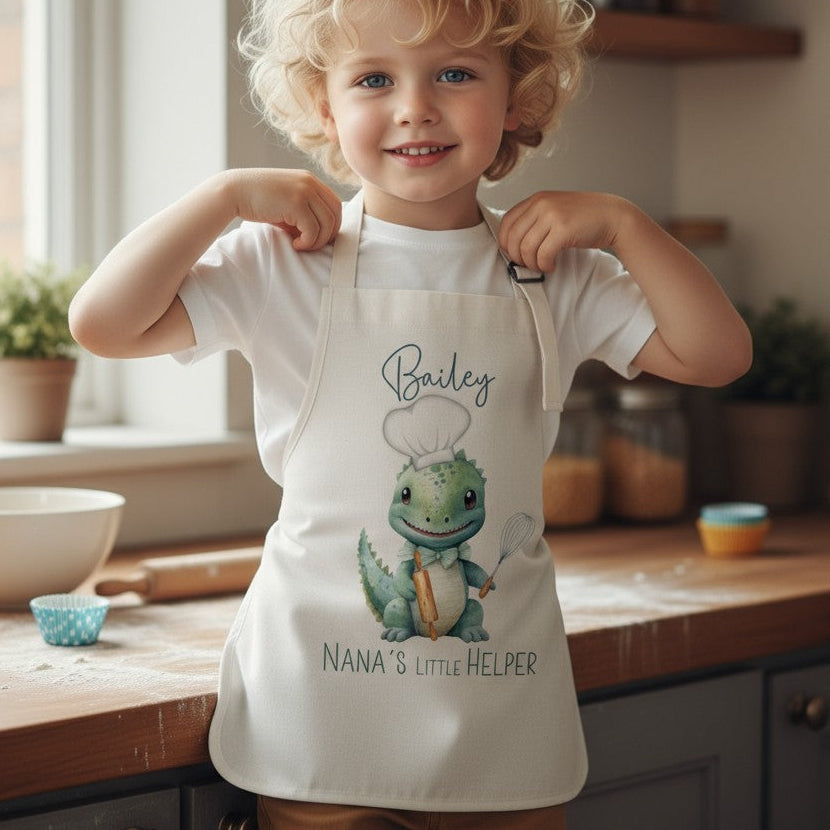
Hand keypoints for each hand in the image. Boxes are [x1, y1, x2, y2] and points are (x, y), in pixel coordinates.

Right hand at [228, 168, 341, 250]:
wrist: (234, 192)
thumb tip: (323, 235)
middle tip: (311, 245)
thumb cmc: (259, 202)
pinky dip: (307, 242)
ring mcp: (304, 191)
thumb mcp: (287, 204)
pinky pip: (313, 230)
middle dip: (328, 235)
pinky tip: (295, 243)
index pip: (335, 205)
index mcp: (310, 180)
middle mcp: (310, 182)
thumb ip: (305, 213)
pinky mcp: (296, 203)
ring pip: (327, 224)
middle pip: (335, 214)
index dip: (332, 225)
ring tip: (301, 244)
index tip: (318, 237)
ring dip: (317, 241)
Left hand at [499, 191, 628, 271]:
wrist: (613, 215)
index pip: (506, 222)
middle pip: (513, 238)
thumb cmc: (583, 218)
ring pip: (526, 248)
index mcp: (536, 199)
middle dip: (518, 257)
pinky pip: (543, 255)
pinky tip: (552, 266)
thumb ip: (534, 220)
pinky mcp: (563, 229)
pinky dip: (545, 265)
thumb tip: (511, 244)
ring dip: (532, 263)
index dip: (506, 243)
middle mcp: (542, 204)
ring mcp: (552, 215)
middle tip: (528, 264)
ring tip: (542, 266)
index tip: (515, 254)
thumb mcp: (554, 211)